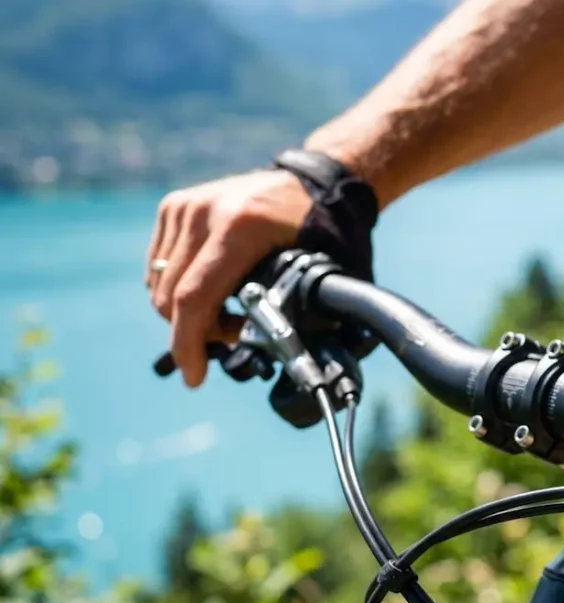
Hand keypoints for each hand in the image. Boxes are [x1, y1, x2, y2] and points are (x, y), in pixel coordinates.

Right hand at [145, 171, 309, 387]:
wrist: (312, 183)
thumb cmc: (324, 231)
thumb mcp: (318, 270)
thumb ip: (291, 307)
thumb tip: (273, 350)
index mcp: (240, 227)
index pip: (194, 297)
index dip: (188, 343)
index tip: (193, 377)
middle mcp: (203, 212)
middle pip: (170, 296)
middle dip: (196, 332)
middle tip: (235, 335)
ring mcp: (185, 206)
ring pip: (159, 284)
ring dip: (188, 312)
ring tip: (231, 312)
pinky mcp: (174, 206)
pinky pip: (159, 266)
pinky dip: (179, 288)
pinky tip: (215, 290)